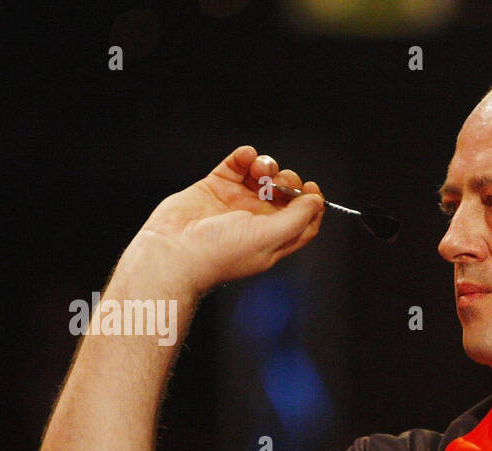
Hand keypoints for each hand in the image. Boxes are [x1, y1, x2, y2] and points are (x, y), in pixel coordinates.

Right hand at [133, 145, 325, 293]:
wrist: (175, 250)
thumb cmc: (220, 253)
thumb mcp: (269, 238)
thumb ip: (296, 219)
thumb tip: (316, 202)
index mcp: (273, 239)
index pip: (303, 221)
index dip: (311, 204)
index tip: (312, 188)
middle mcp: (256, 221)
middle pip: (285, 195)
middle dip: (288, 182)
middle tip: (279, 181)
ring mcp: (235, 203)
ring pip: (261, 177)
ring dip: (266, 166)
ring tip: (259, 168)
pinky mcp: (214, 188)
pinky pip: (235, 166)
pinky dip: (243, 157)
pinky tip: (245, 156)